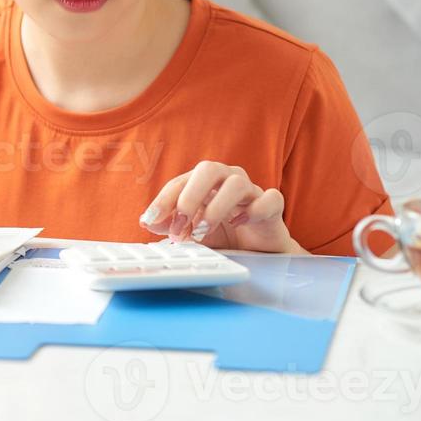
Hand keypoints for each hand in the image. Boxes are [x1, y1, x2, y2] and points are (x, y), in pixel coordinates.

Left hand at [138, 160, 294, 252]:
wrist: (257, 251)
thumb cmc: (222, 234)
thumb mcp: (191, 232)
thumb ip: (169, 225)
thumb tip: (147, 221)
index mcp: (203, 181)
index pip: (179, 182)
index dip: (163, 201)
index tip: (150, 220)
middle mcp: (227, 178)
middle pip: (208, 169)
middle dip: (189, 197)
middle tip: (179, 226)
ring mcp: (252, 190)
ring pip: (237, 183)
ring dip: (217, 207)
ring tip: (204, 231)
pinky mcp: (273, 205)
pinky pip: (270, 198)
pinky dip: (254, 210)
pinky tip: (239, 224)